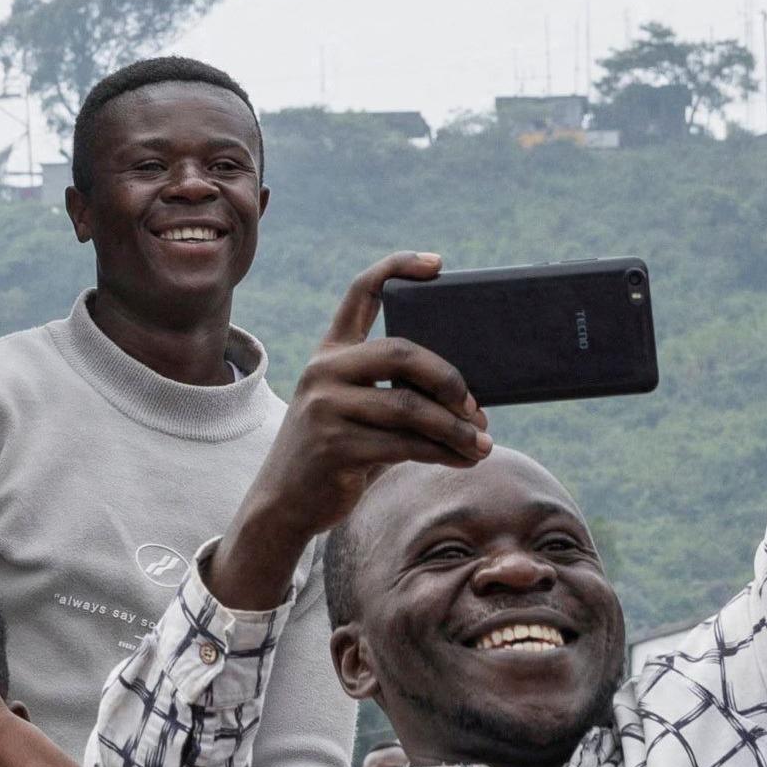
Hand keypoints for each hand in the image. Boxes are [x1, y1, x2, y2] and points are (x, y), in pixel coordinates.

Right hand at [226, 253, 485, 581]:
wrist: (284, 502)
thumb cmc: (336, 451)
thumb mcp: (355, 409)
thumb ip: (393, 393)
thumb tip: (469, 400)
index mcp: (331, 351)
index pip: (362, 292)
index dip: (399, 268)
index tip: (440, 264)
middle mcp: (324, 370)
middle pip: (401, 352)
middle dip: (449, 379)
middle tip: (476, 406)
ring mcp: (325, 407)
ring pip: (409, 407)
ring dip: (455, 428)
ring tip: (482, 443)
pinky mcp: (334, 445)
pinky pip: (404, 445)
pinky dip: (442, 453)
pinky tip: (462, 460)